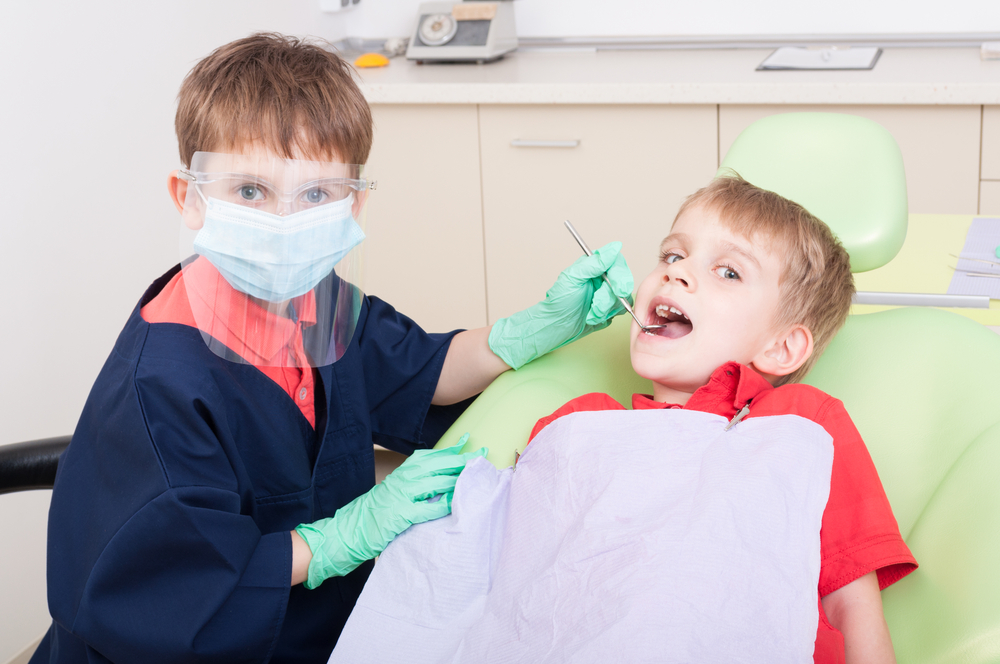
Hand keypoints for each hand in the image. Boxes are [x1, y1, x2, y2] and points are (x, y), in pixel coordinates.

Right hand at [295, 434, 485, 588]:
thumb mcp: (394, 492)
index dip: (451, 450)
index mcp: (402, 473)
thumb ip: (415, 485)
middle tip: (482, 457)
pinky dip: (443, 503)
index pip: (430, 456)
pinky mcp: (400, 514)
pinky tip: (456, 502)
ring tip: (475, 477)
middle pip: (437, 465)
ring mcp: (401, 496)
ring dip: (457, 479)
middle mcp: (402, 479)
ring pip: (435, 482)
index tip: (469, 442)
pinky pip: (427, 507)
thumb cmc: (374, 514)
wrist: (347, 531)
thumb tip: (440, 481)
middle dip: (461, 461)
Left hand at [488, 241, 633, 368]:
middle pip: (623, 282)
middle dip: (609, 298)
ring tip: (590, 314)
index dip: (620, 276)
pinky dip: (607, 316)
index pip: (617, 264)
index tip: (618, 289)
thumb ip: (593, 263)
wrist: (556, 325)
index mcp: (595, 266)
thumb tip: (614, 248)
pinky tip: (594, 318)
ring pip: (623, 299)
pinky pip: (620, 311)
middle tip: (597, 306)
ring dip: (605, 309)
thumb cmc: (559, 301)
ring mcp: (608, 293)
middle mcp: (604, 278)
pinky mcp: (610, 308)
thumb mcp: (572, 278)